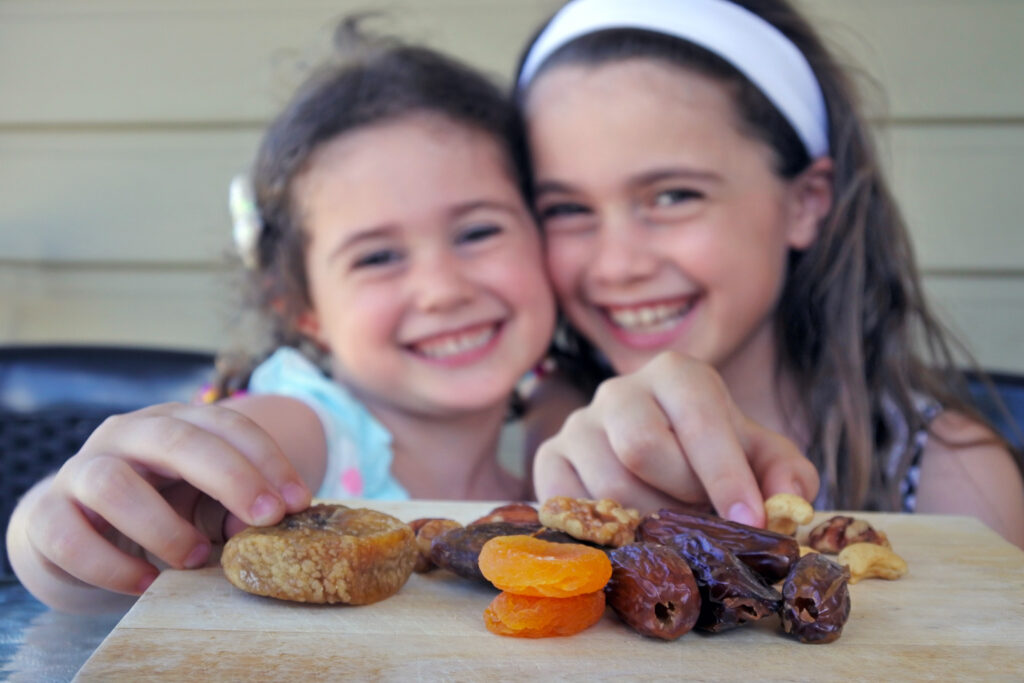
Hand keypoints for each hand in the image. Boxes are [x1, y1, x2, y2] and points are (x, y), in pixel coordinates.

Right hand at [8, 401, 311, 609]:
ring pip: (113, 484)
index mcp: (174, 423)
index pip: (225, 423)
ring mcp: (80, 470)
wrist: (73, 532)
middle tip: (266, 518)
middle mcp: (126, 435)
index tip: (298, 501)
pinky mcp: (46, 514)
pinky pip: (70, 537)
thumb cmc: (156, 510)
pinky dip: (112, 565)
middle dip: (230, 476)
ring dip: (163, 526)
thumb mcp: (199, 499)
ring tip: (195, 560)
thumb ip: (231, 503)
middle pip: (176, 438)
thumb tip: (267, 520)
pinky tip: (146, 584)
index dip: (267, 459)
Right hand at [532, 352, 818, 526]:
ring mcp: (578, 424)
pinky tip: (632, 532)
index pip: (697, 420)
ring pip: (607, 485)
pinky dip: (606, 531)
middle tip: (703, 519)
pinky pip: (571, 506)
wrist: (659, 453)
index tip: (748, 520)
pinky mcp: (550, 458)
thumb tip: (787, 503)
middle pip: (642, 448)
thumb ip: (785, 474)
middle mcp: (619, 390)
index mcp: (676, 373)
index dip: (725, 474)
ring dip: (649, 522)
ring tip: (671, 528)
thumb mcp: (760, 457)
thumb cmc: (713, 455)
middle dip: (681, 497)